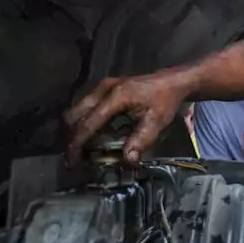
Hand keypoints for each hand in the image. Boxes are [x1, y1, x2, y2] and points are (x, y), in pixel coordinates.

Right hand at [63, 70, 189, 165]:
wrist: (172, 81)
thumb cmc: (165, 100)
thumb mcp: (156, 122)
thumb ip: (140, 141)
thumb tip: (127, 161)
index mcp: (115, 97)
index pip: (88, 123)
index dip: (77, 144)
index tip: (73, 161)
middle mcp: (103, 89)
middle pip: (74, 114)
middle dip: (70, 137)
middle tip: (74, 157)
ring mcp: (102, 86)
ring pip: (76, 109)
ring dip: (74, 129)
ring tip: (79, 149)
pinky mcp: (103, 87)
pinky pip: (84, 105)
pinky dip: (81, 120)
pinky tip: (90, 135)